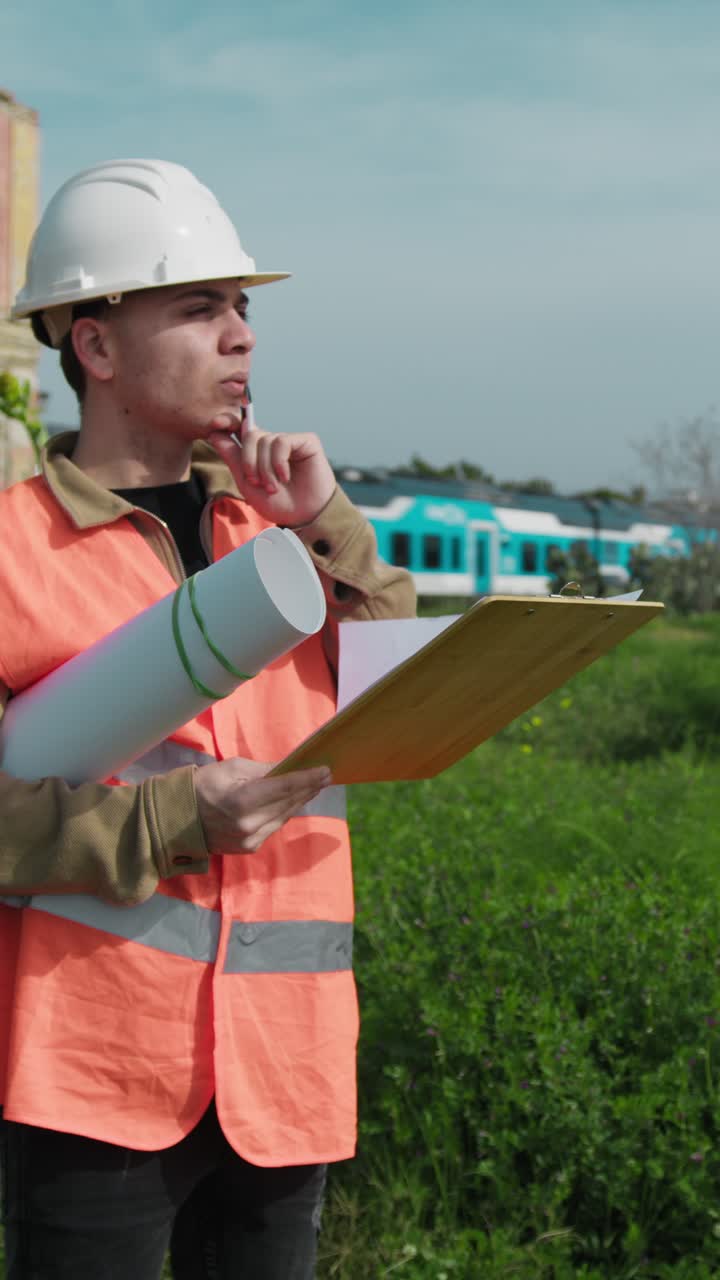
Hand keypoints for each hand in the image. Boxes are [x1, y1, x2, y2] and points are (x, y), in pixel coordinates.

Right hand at [194, 757, 332, 853]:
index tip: (325, 770)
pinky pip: (274, 827)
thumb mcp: (231, 768)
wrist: (177, 819)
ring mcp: (249, 840)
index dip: (307, 779)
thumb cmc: (203, 785)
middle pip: (288, 803)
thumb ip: (262, 771)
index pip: (284, 788)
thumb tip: (288, 769)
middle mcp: (248, 824)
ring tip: (314, 786)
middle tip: (326, 776)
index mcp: (242, 801)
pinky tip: (293, 801)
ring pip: (284, 817)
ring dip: (299, 801)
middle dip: (309, 788)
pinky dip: (284, 813)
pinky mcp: (249, 848)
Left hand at [207, 411, 335, 526]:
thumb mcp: (246, 482)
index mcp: (258, 452)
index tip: (215, 424)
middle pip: (250, 434)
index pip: (240, 429)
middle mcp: (273, 444)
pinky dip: (279, 462)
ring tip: (274, 487)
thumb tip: (214, 432)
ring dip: (265, 468)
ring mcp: (290, 441)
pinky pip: (282, 441)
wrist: (304, 517)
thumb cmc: (277, 504)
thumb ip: (232, 457)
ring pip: (265, 440)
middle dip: (248, 460)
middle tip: (256, 482)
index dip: (227, 422)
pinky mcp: (306, 441)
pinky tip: (285, 477)